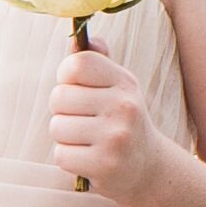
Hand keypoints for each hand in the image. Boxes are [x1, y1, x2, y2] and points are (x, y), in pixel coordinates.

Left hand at [49, 38, 161, 200]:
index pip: (76, 65)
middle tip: (83, 121)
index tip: (76, 89)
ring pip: (57, 127)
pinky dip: (69, 159)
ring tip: (87, 141)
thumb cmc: (121, 122)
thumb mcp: (118, 88)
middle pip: (59, 97)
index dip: (66, 77)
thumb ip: (97, 61)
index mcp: (125, 82)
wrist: (148, 168)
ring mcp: (116, 137)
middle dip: (63, 111)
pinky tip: (88, 158)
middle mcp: (124, 106)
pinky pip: (62, 155)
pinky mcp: (105, 164)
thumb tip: (79, 38)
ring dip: (65, 137)